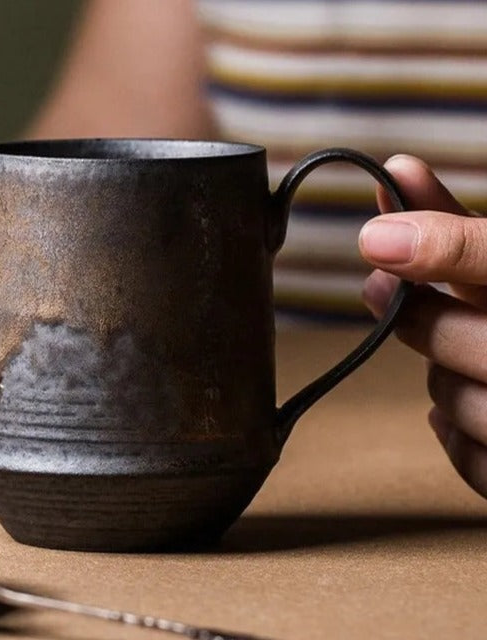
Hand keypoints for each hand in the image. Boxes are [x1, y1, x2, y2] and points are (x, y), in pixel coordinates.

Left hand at [358, 155, 486, 498]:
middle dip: (416, 315)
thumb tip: (398, 172)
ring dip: (441, 376)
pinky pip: (469, 457)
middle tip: (376, 288)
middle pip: (469, 337)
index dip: (447, 248)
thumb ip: (460, 233)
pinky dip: (454, 430)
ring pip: (457, 398)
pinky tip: (470, 405)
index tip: (375, 238)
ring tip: (457, 358)